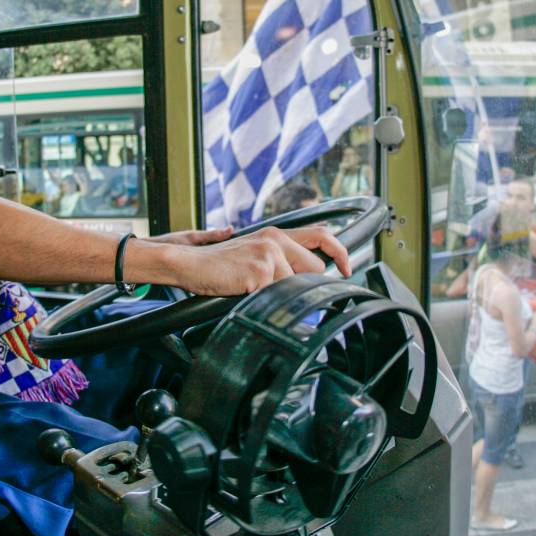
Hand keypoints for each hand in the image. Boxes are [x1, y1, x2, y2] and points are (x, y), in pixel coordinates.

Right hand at [163, 226, 349, 295]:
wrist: (189, 263)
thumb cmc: (217, 264)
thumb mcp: (251, 252)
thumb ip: (278, 258)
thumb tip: (299, 277)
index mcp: (275, 234)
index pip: (321, 235)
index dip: (340, 252)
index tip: (346, 268)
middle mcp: (275, 240)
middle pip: (314, 270)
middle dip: (302, 286)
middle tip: (275, 290)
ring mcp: (268, 254)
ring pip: (294, 287)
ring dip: (275, 296)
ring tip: (250, 289)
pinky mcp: (259, 271)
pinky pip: (274, 296)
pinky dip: (260, 301)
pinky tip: (243, 293)